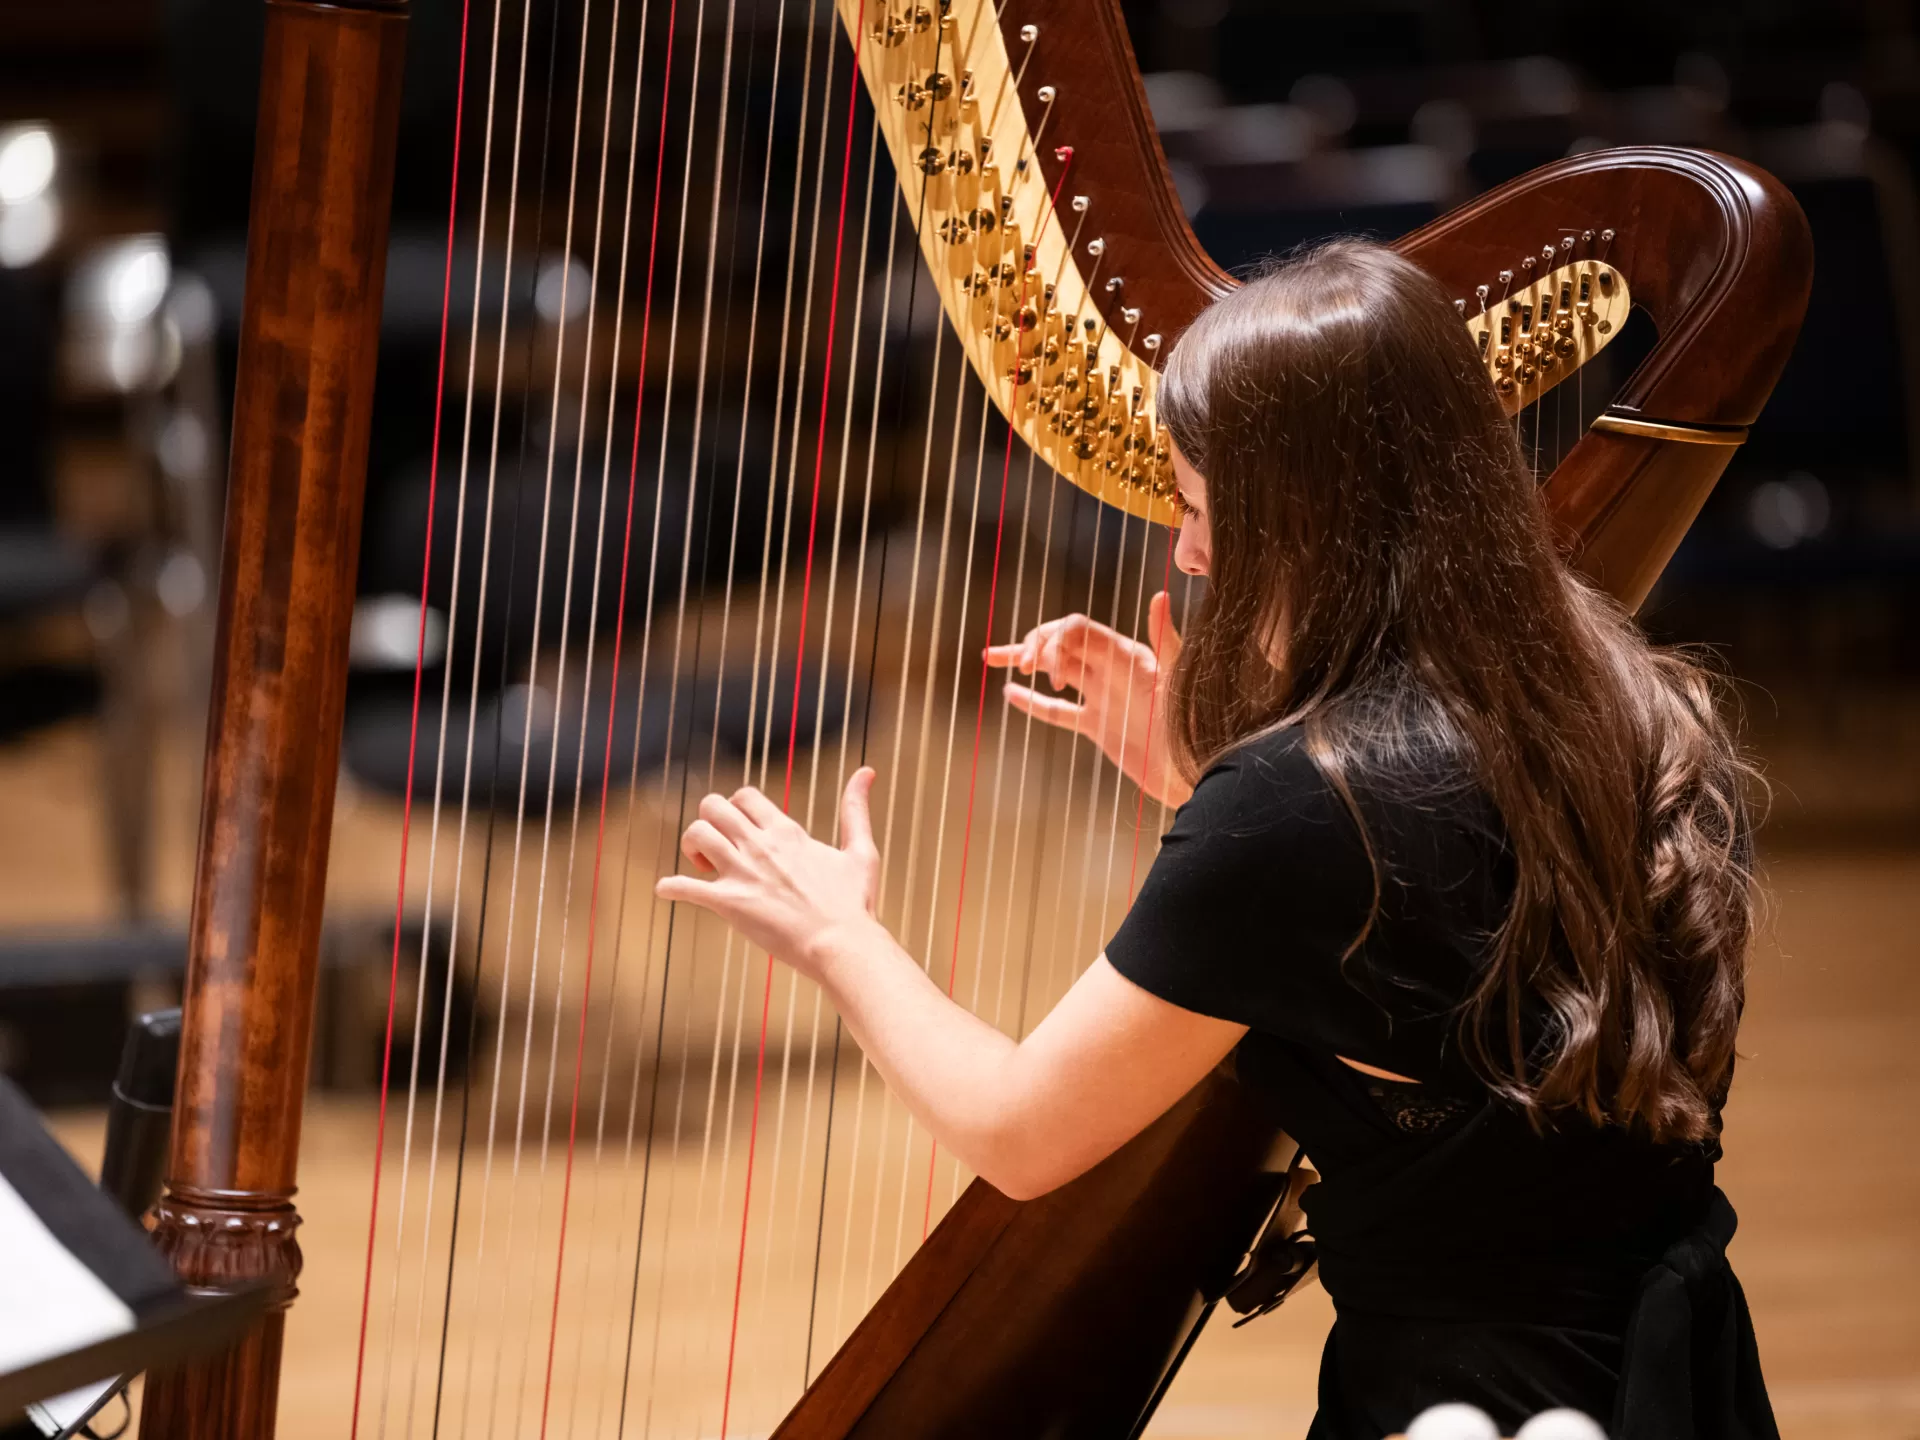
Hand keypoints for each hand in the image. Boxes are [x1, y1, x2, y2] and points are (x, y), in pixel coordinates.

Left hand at [654, 769, 883, 980]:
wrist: (842, 944)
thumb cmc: (854, 903)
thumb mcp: (860, 851)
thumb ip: (856, 810)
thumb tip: (866, 771)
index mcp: (786, 832)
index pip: (744, 796)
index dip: (737, 807)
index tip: (742, 830)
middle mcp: (760, 845)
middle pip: (713, 806)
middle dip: (709, 820)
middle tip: (718, 846)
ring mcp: (742, 873)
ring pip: (696, 835)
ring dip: (692, 847)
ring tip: (703, 866)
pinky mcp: (729, 904)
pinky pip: (685, 888)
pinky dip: (670, 887)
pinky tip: (666, 890)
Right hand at [984, 590, 1191, 806]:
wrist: (1195, 772)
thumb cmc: (1194, 725)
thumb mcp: (1179, 679)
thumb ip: (1167, 638)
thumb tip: (1161, 594)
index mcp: (1127, 654)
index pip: (1077, 631)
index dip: (1054, 641)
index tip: (1044, 669)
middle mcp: (1112, 670)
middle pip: (1062, 644)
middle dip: (1034, 646)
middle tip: (1020, 664)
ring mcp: (1102, 697)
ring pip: (1055, 671)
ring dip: (1025, 662)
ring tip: (991, 659)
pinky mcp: (1098, 726)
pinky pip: (1059, 711)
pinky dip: (1034, 702)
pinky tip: (1010, 694)